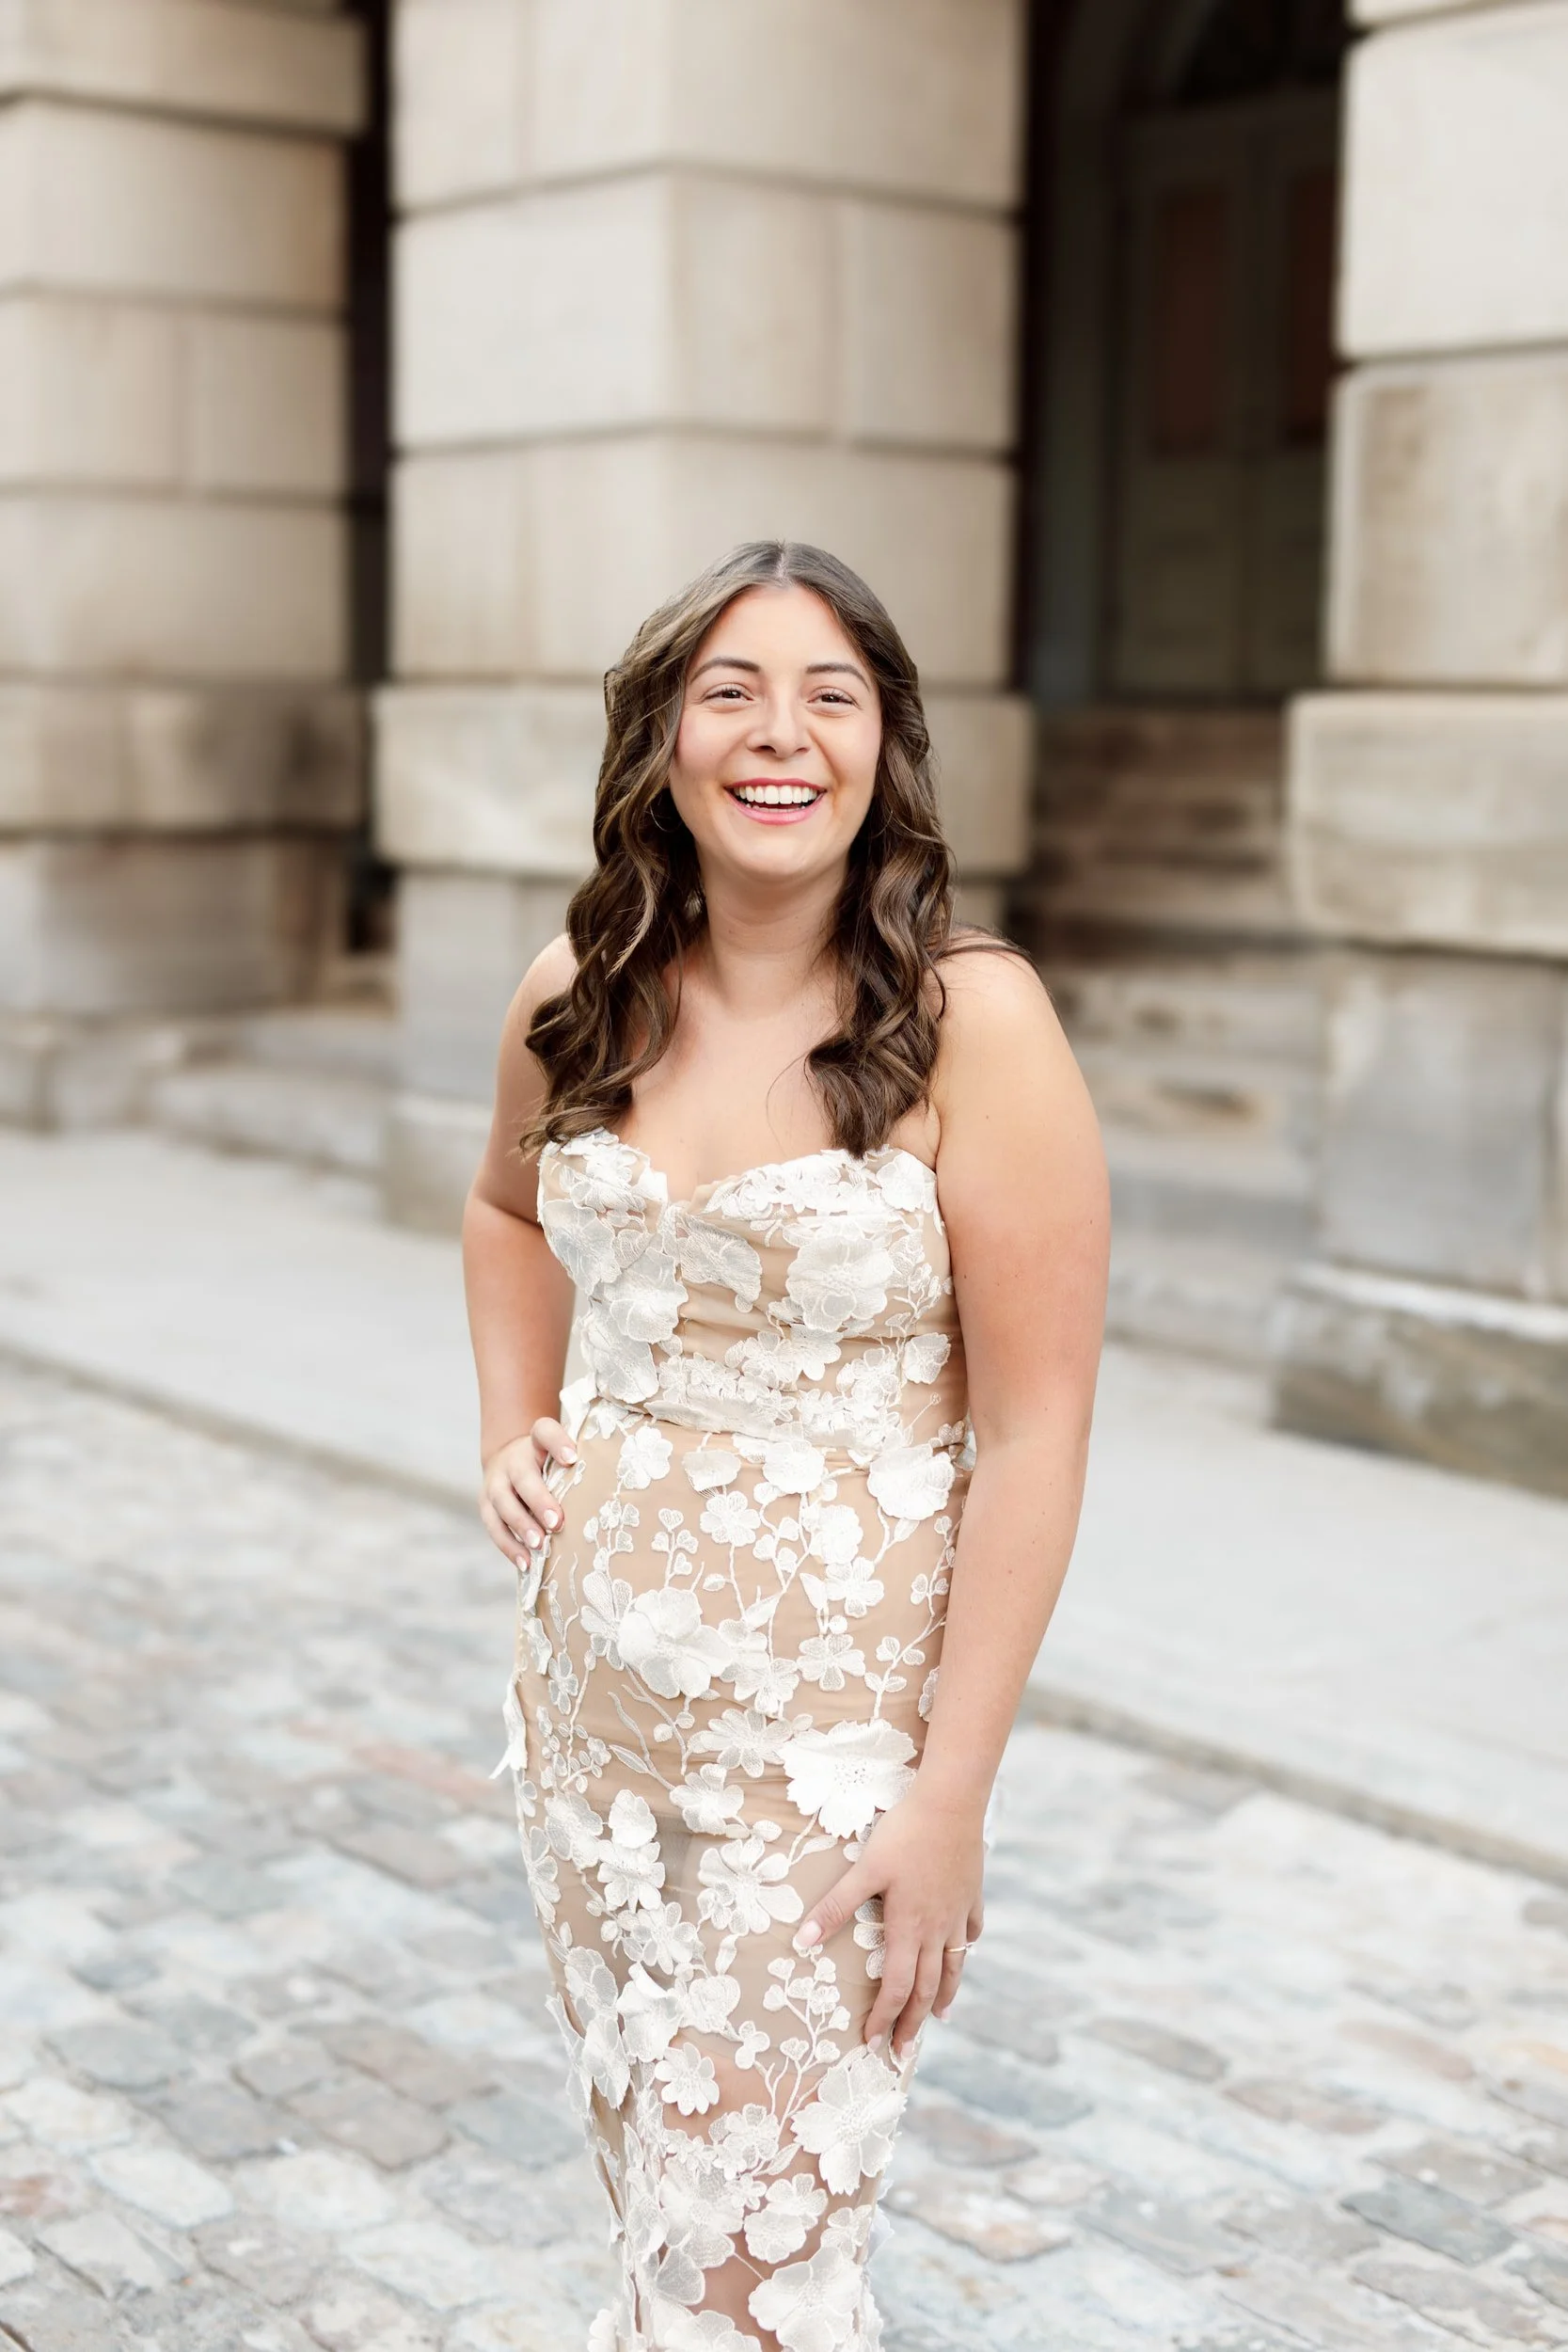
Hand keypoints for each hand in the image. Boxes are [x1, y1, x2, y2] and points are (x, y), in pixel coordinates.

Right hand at [479, 1417, 575, 1566]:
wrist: (508, 1461)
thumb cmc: (549, 1464)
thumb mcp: (560, 1455)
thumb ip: (579, 1465)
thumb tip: (614, 1484)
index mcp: (535, 1442)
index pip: (544, 1432)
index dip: (557, 1442)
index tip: (573, 1458)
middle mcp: (513, 1460)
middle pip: (522, 1476)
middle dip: (539, 1499)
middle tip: (557, 1521)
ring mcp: (495, 1483)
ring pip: (503, 1503)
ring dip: (522, 1525)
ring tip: (539, 1544)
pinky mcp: (486, 1506)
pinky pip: (494, 1527)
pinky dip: (510, 1547)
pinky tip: (527, 1563)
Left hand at [792, 1783, 985, 2059]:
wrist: (951, 1803)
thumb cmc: (904, 1834)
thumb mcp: (864, 1870)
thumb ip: (834, 1907)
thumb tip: (801, 1942)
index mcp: (909, 1928)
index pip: (897, 1988)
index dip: (883, 2018)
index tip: (871, 2043)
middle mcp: (937, 1929)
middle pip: (926, 1988)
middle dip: (912, 2024)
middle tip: (903, 2053)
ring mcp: (958, 1913)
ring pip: (954, 1966)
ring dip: (944, 1996)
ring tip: (940, 2018)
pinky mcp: (971, 1894)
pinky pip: (971, 1932)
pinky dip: (965, 1949)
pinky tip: (962, 1952)